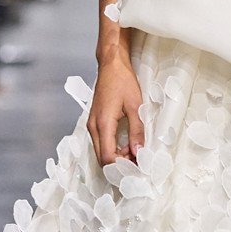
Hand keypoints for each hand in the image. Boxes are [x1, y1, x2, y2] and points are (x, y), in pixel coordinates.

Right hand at [88, 49, 143, 167]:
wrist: (111, 65)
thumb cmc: (122, 81)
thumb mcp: (135, 106)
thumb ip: (137, 131)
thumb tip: (138, 151)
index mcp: (103, 124)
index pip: (108, 157)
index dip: (122, 165)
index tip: (138, 164)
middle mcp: (93, 127)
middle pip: (102, 158)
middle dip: (119, 164)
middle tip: (138, 161)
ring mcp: (92, 124)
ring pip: (100, 151)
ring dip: (116, 156)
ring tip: (134, 152)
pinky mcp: (94, 122)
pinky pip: (100, 142)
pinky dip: (112, 148)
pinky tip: (126, 145)